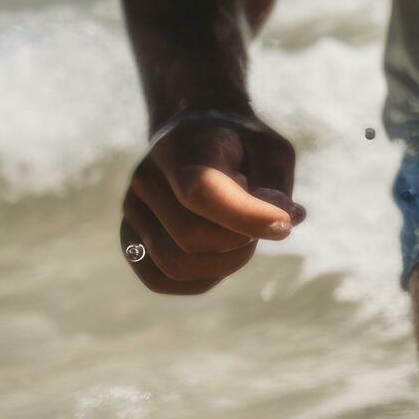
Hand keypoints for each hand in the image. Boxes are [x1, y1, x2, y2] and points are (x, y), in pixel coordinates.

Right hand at [119, 108, 301, 294]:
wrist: (195, 136)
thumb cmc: (240, 145)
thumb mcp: (269, 148)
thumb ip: (277, 183)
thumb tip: (288, 220)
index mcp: (180, 150)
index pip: (201, 192)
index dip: (246, 217)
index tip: (285, 225)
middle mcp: (146, 181)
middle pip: (192, 238)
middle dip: (243, 242)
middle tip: (266, 223)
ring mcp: (133, 213)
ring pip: (177, 265)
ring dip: (226, 263)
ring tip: (245, 236)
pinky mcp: (130, 241)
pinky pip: (163, 281)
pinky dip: (203, 278)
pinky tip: (224, 255)